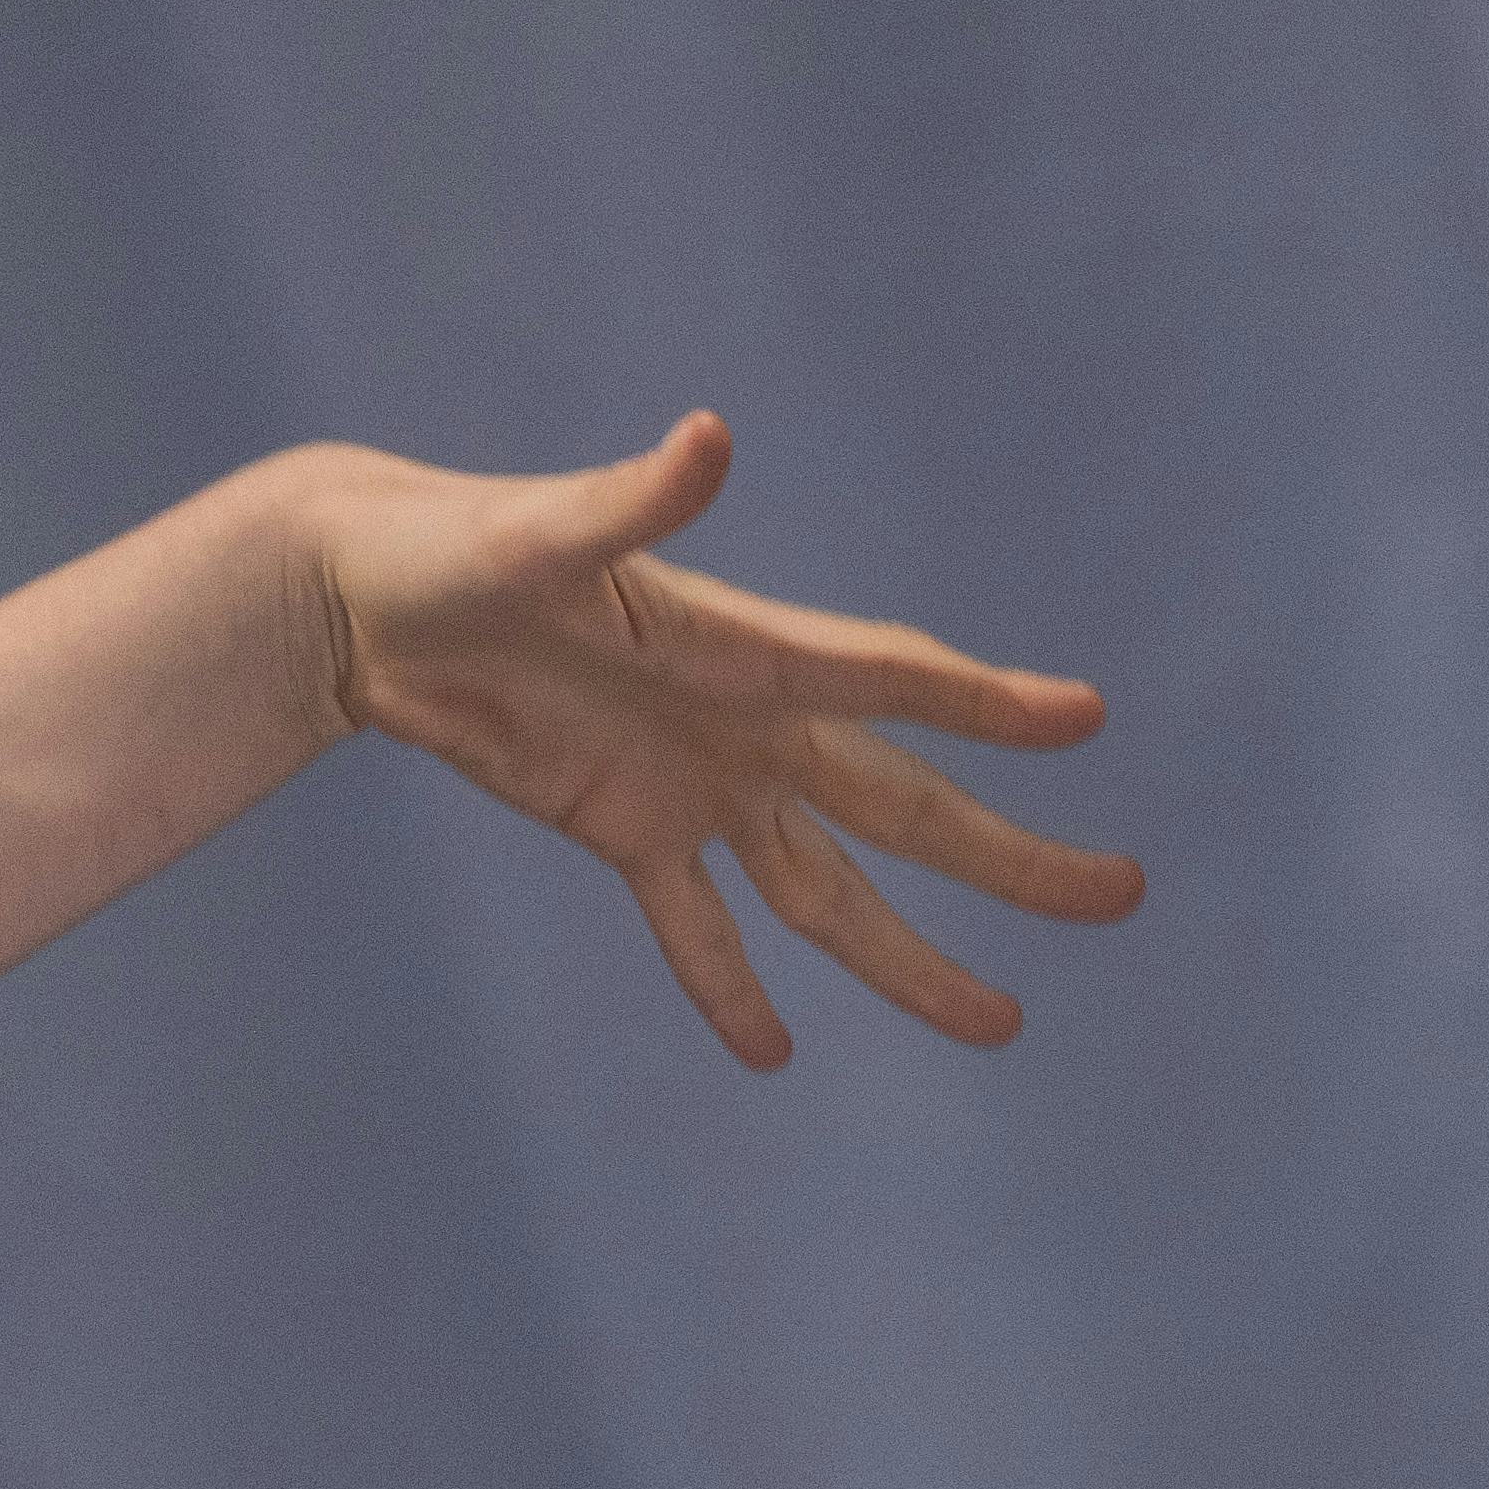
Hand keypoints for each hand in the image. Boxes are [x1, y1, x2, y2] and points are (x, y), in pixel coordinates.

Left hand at [300, 417, 1144, 1067]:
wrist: (367, 592)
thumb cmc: (457, 543)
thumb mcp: (541, 533)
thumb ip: (630, 501)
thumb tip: (708, 437)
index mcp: (742, 647)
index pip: (887, 680)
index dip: (984, 701)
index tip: (1085, 717)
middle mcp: (744, 722)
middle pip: (902, 805)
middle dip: (1008, 856)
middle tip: (1122, 895)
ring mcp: (693, 784)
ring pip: (824, 891)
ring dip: (906, 958)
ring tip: (1000, 1026)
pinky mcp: (621, 827)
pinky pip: (692, 925)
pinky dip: (726, 986)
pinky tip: (773, 1051)